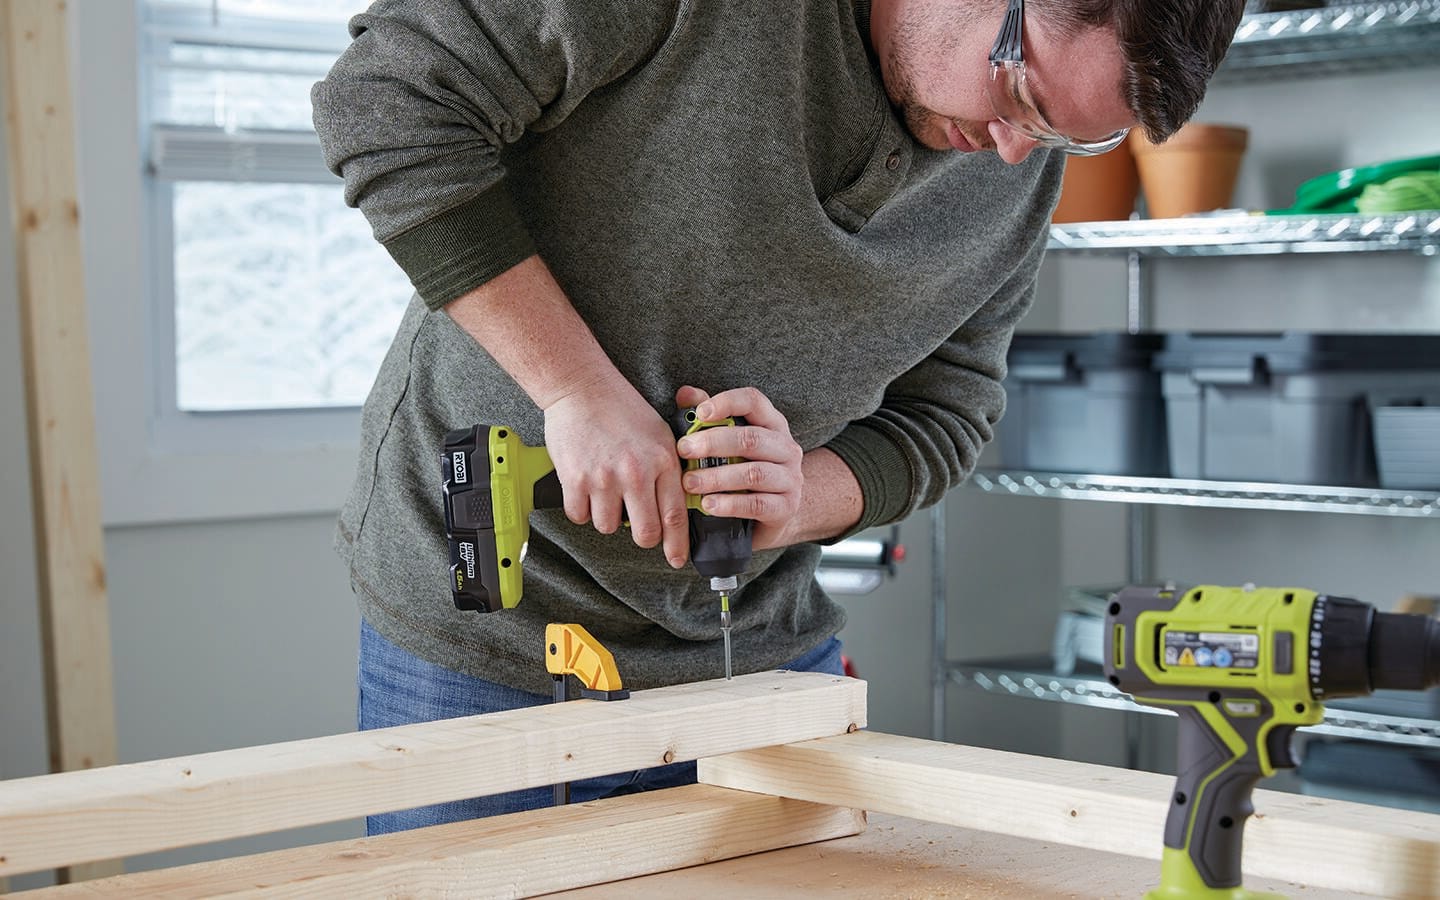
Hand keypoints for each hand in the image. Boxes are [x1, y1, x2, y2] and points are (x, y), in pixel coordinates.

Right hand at [543, 377, 689, 567]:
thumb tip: (680, 503)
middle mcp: (636, 473)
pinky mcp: (575, 479)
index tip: (676, 559)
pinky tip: (586, 488)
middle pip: (645, 533)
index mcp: (663, 461)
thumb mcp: (661, 432)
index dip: (677, 545)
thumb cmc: (623, 408)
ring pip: (608, 526)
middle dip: (643, 536)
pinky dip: (582, 509)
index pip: (675, 516)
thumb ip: (671, 467)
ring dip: (607, 516)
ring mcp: (604, 478)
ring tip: (606, 491)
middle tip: (636, 524)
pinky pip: (579, 516)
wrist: (582, 388)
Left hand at [674, 385, 803, 551]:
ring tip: (689, 482)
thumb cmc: (744, 470)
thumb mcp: (729, 443)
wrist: (774, 514)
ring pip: (753, 473)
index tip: (700, 413)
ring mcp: (790, 478)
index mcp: (772, 423)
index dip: (727, 403)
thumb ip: (708, 417)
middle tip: (684, 449)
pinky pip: (757, 504)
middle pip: (751, 438)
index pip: (753, 401)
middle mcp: (786, 447)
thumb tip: (685, 394)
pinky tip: (708, 505)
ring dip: (717, 477)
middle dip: (713, 443)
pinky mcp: (786, 507)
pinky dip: (730, 504)